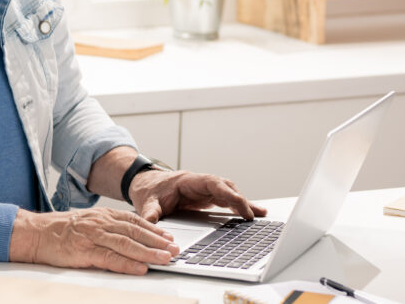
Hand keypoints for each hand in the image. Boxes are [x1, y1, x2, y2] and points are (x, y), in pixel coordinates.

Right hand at [8, 207, 179, 274]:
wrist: (36, 233)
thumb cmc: (62, 231)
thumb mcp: (89, 223)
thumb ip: (109, 228)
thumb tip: (132, 237)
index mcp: (103, 215)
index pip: (134, 221)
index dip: (154, 229)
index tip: (169, 237)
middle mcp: (100, 223)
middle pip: (135, 232)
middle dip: (157, 241)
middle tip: (175, 248)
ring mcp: (92, 236)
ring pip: (126, 244)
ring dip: (148, 252)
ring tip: (164, 258)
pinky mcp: (84, 251)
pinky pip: (109, 258)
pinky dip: (127, 263)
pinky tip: (140, 267)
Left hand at [130, 170, 267, 222]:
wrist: (144, 183)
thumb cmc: (148, 189)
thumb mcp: (146, 201)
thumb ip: (150, 212)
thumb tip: (150, 223)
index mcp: (188, 180)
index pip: (213, 183)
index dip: (228, 193)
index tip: (240, 205)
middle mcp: (199, 183)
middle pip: (225, 187)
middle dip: (240, 200)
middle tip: (252, 216)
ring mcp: (204, 190)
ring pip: (228, 193)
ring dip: (242, 203)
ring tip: (260, 215)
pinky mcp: (205, 198)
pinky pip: (225, 200)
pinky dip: (238, 206)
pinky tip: (251, 214)